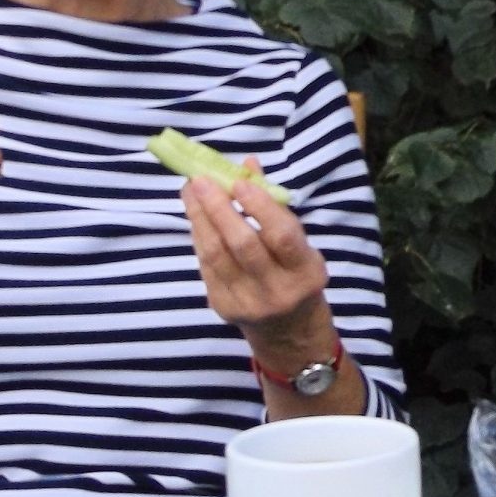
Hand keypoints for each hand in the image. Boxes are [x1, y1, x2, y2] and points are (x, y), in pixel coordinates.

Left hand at [182, 161, 335, 368]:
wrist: (288, 331)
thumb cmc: (295, 274)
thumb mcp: (300, 244)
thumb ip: (274, 206)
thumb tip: (247, 165)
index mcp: (305, 272)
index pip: (282, 236)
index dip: (260, 207)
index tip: (238, 182)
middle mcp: (278, 291)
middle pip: (243, 245)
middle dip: (218, 208)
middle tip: (201, 180)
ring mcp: (248, 303)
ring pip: (216, 255)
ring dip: (199, 218)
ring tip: (190, 190)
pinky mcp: (224, 308)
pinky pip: (206, 266)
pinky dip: (199, 237)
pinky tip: (195, 216)